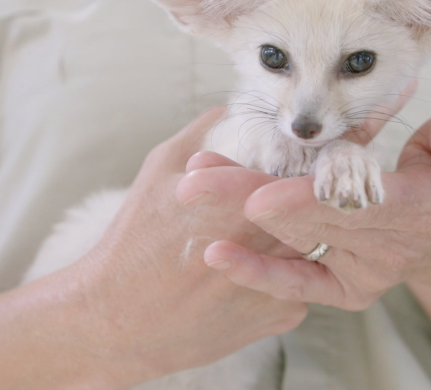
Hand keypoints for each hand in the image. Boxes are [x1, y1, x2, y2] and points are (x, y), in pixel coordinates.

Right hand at [47, 107, 306, 384]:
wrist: (116, 322)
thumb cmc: (133, 244)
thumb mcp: (157, 173)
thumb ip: (198, 135)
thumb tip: (224, 108)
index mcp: (242, 202)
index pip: (295, 172)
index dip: (295, 164)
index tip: (291, 161)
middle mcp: (269, 243)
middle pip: (311, 210)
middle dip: (304, 200)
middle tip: (287, 196)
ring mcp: (280, 283)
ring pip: (314, 246)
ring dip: (302, 237)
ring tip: (269, 232)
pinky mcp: (280, 317)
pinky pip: (302, 286)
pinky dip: (287, 276)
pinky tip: (254, 272)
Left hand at [196, 98, 430, 309]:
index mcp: (414, 210)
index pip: (356, 206)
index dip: (308, 202)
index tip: (260, 199)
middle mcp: (383, 249)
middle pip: (308, 220)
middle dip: (247, 198)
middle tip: (195, 181)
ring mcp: (359, 271)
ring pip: (292, 242)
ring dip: (237, 218)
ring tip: (191, 189)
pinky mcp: (341, 287)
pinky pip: (297, 283)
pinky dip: (257, 272)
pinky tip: (216, 255)